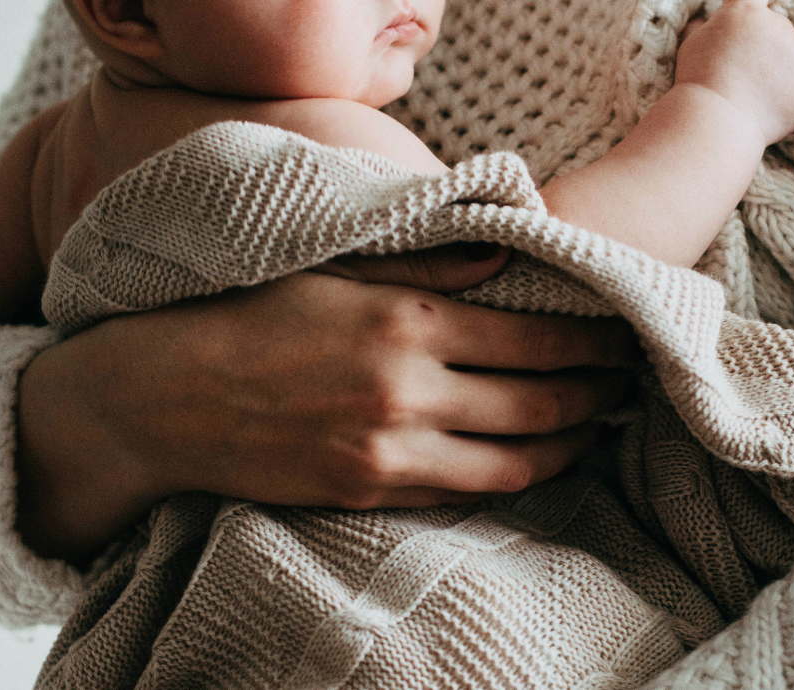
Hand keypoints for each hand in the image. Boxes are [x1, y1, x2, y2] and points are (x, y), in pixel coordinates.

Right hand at [16, 244, 637, 562]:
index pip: (537, 339)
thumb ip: (427, 261)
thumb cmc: (250, 315)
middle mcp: (409, 391)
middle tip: (629, 387)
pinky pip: (464, 494)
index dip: (595, 342)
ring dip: (569, 447)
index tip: (624, 337)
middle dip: (598, 396)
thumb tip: (508, 255)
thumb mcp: (334, 266)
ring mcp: (390, 452)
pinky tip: (531, 462)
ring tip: (597, 430)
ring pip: (515, 463)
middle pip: (542, 404)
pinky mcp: (369, 492)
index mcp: (407, 320)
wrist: (164, 397)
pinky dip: (511, 479)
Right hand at [674, 0, 793, 144]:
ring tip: (752, 100)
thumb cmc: (698, 85)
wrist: (715, 123)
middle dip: (764, 53)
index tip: (764, 5)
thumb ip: (707, 26)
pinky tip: (768, 112)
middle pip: (776, 34)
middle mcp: (779, 24)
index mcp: (746, 11)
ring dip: (779, 78)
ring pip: (793, 63)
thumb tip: (710, 20)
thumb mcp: (692, 44)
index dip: (761, 1)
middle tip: (740, 80)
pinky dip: (792, 101)